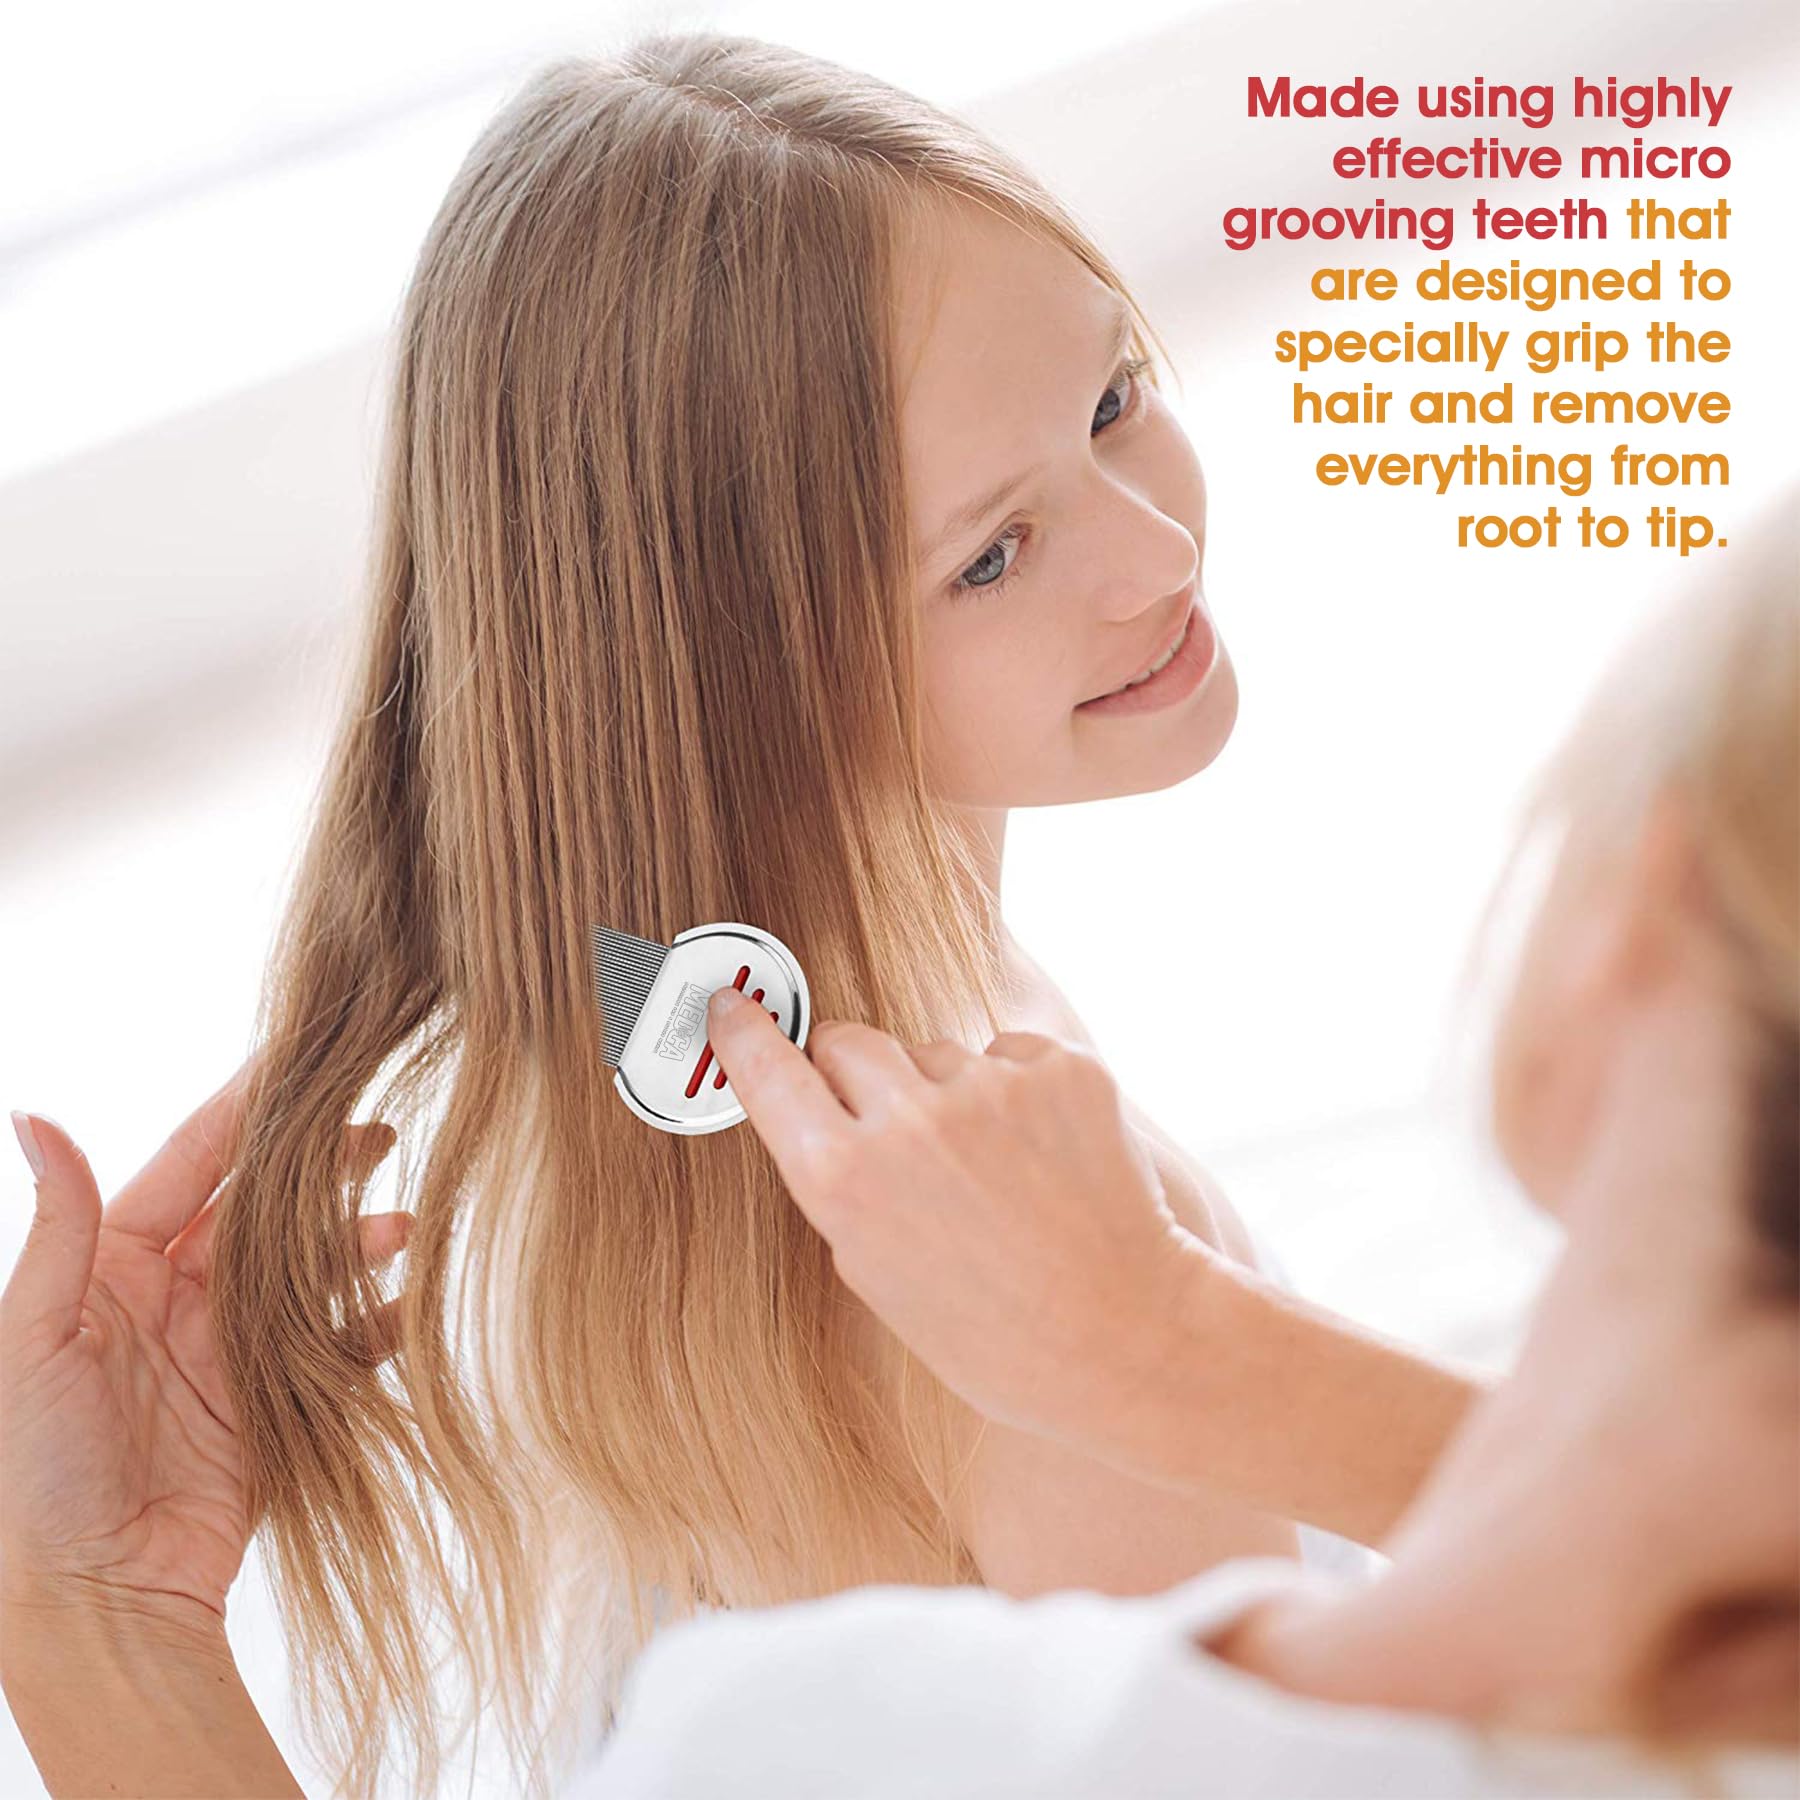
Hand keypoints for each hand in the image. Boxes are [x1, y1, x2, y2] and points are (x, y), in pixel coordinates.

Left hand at [1, 1068, 410, 1630]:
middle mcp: (175, 1298)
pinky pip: (336, 1346)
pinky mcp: (271, 1405)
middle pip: (260, 1208)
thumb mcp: (30, 1338)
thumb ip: (62, 1227)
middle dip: (320, 1167)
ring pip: (307, 1270)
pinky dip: (377, 1320)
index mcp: (112, 1268)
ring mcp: (228, 1350)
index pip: (190, 1166)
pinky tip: (407, 1301)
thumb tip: (34, 1117)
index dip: (244, 1112)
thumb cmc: (33, 1474)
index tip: (299, 1060)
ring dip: (356, 1244)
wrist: (93, 1599)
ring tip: (405, 1229)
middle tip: (380, 1133)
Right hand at [704, 988, 1213, 1458]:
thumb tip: (819, 1105)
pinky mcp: (1060, 1068)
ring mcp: (990, 1087)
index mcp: (844, 1180)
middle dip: (855, 1072)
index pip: (766, 1070)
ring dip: (948, 1092)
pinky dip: (1018, 1090)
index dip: (744, 1034)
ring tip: (994, 1171)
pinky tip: (1042, 1155)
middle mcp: (908, 1121)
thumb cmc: (993, 1333)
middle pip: (847, 1042)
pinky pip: (1009, 1053)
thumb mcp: (877, 1274)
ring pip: (935, 1052)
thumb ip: (840, 1181)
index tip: (732, 1005)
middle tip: (890, 1121)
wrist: (1124, 1338)